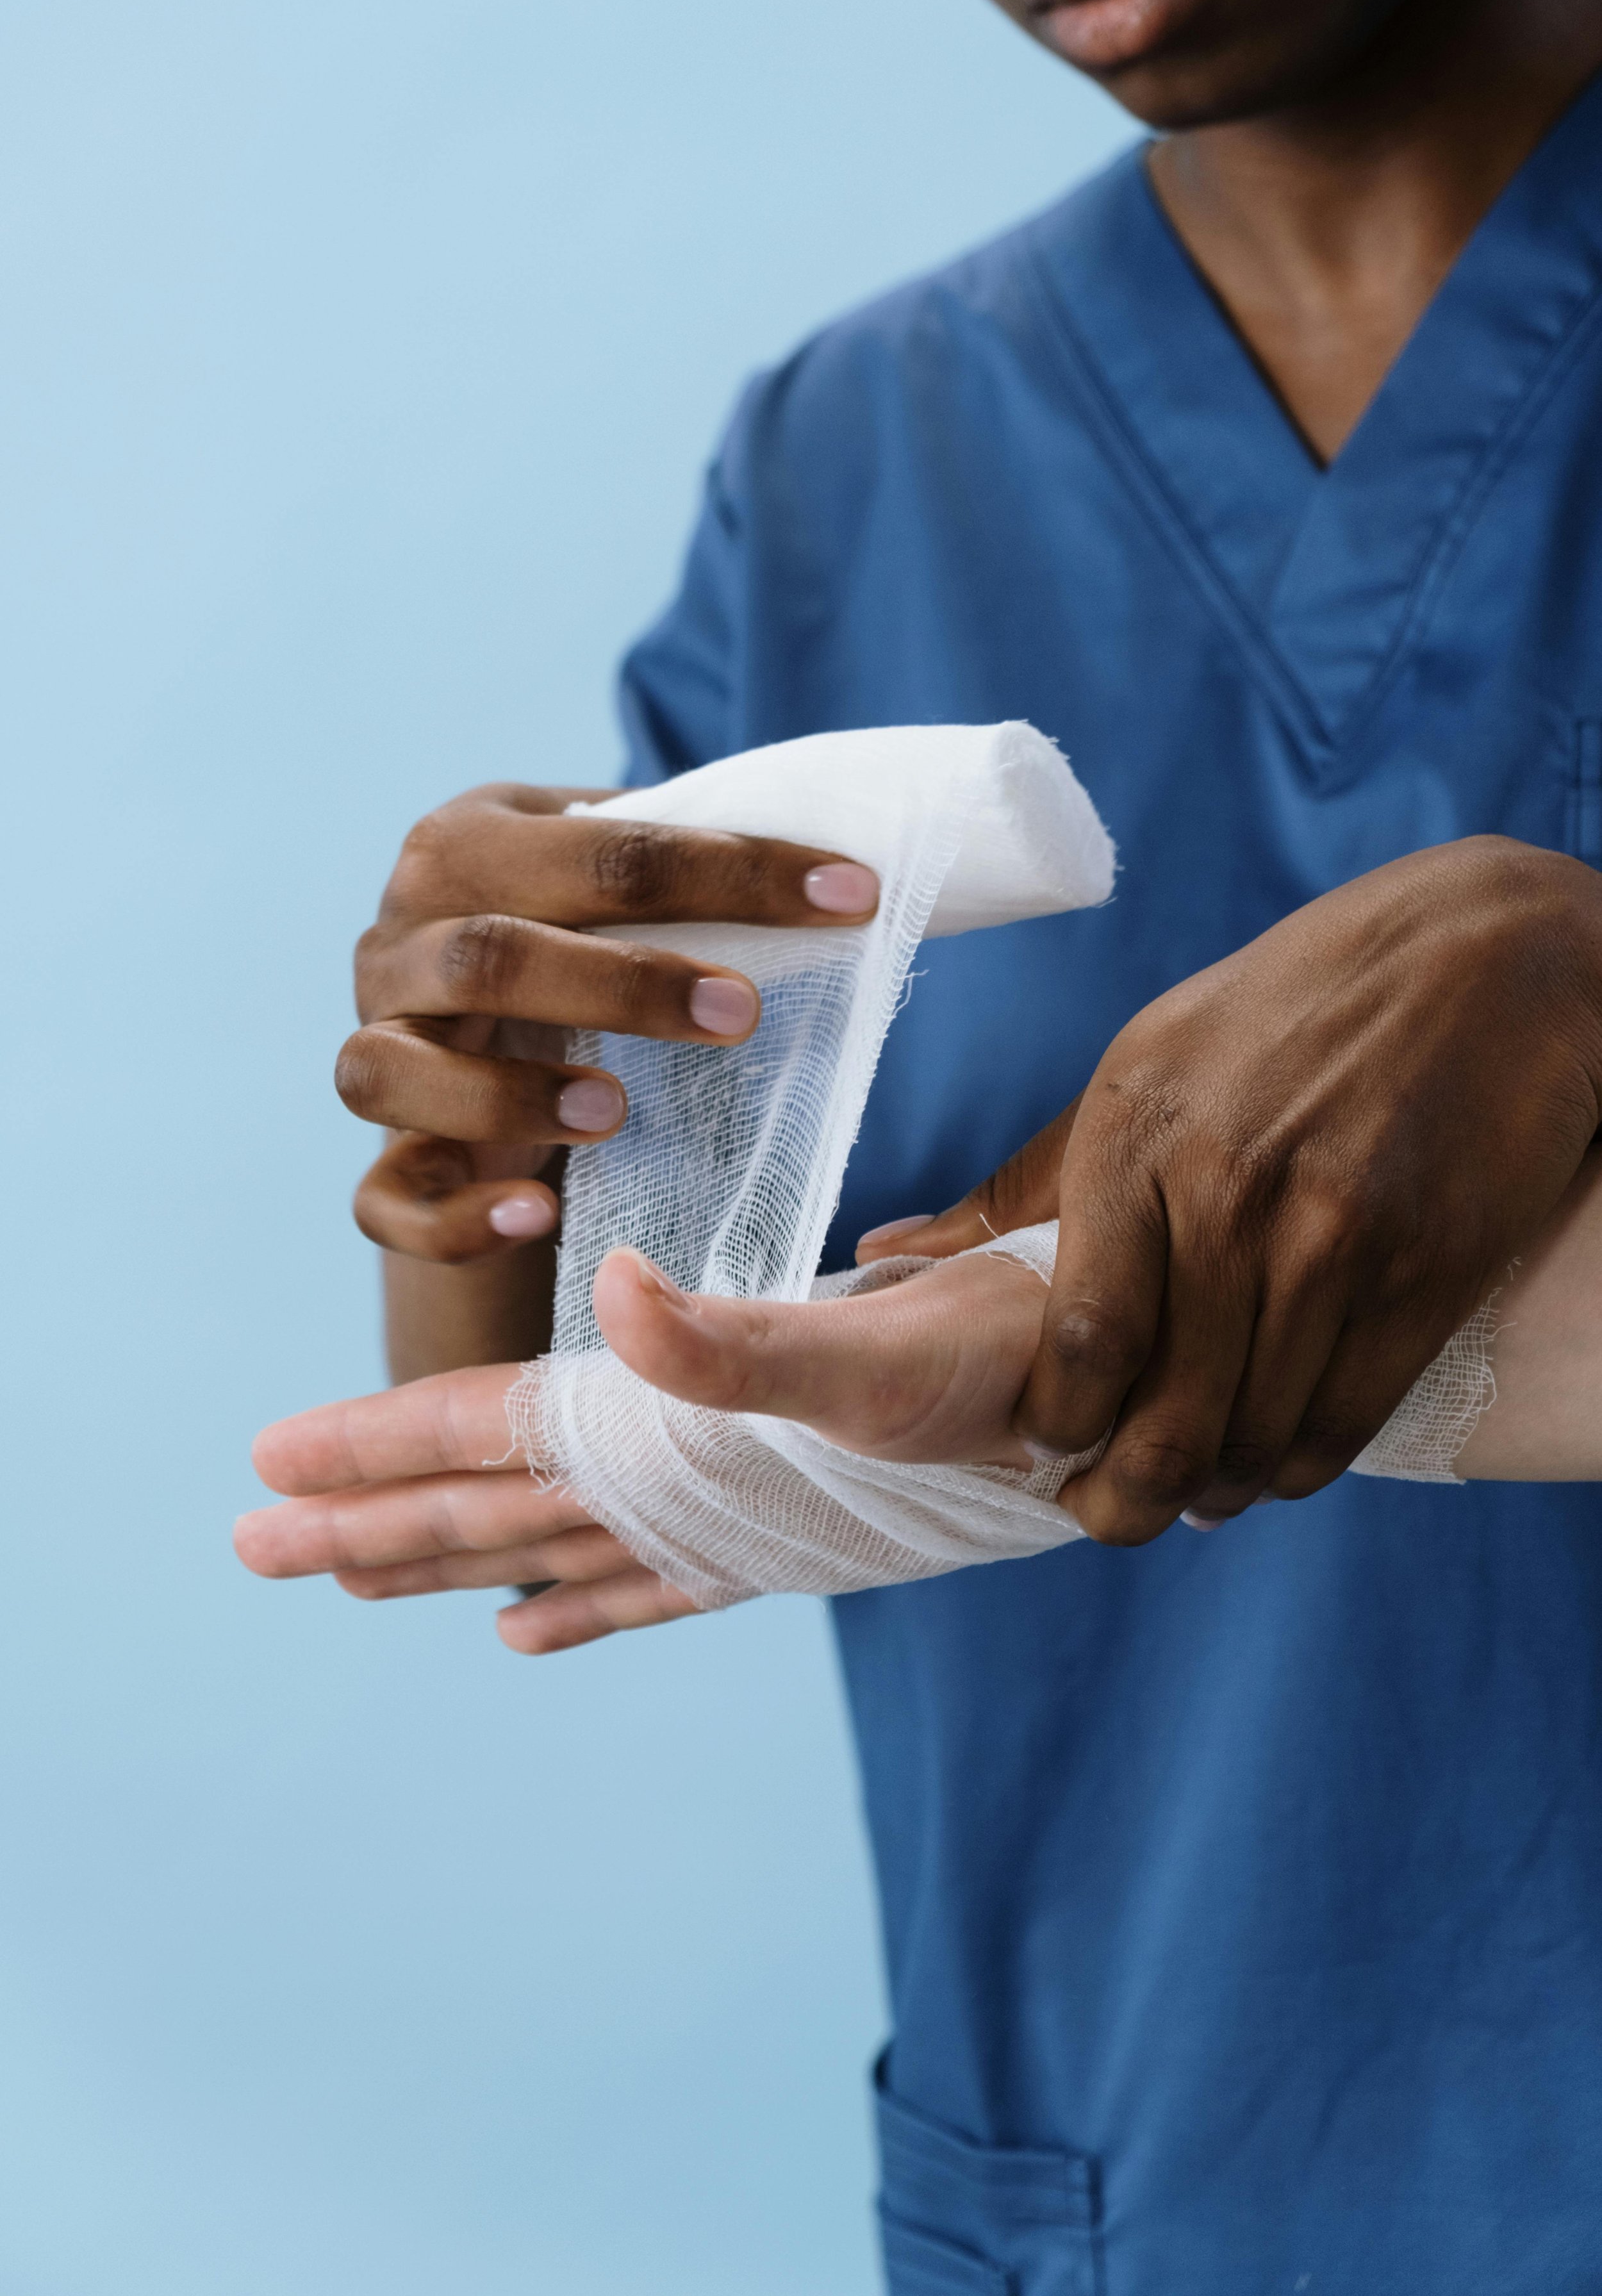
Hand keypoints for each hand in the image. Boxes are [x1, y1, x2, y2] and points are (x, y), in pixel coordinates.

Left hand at [238, 1244, 1054, 1650]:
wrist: (1107, 1416)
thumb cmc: (1000, 1369)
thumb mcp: (872, 1346)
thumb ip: (739, 1343)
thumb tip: (620, 1298)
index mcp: (678, 1438)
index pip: (493, 1436)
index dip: (378, 1442)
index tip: (268, 1463)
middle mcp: (682, 1495)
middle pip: (491, 1512)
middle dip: (368, 1524)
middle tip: (251, 1544)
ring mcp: (725, 1523)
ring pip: (549, 1549)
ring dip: (446, 1559)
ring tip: (353, 1577)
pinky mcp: (775, 1532)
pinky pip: (647, 1583)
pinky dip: (579, 1606)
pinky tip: (525, 1632)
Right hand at [341, 782, 878, 1262]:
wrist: (478, 1035)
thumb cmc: (575, 941)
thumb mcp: (612, 885)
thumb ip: (687, 863)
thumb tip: (847, 871)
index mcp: (467, 846)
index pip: (599, 848)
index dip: (731, 871)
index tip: (848, 897)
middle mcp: (396, 942)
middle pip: (486, 953)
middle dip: (622, 984)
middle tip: (742, 1017)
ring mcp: (373, 1050)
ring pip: (390, 1071)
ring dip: (508, 1094)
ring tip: (617, 1113)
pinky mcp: (378, 1159)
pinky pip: (384, 1200)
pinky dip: (454, 1216)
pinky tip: (536, 1217)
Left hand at [858, 837, 1601, 1541]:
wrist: (1478, 956)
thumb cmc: (1284, 1010)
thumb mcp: (1140, 1064)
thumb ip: (1024, 1182)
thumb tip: (887, 1252)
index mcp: (1138, 1139)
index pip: (1081, 1340)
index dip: (1056, 1426)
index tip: (1045, 1448)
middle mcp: (1232, 1196)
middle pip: (1166, 1415)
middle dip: (1124, 1500)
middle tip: (1107, 1516)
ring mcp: (1336, 1239)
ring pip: (1256, 1435)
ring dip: (1215, 1490)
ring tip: (1191, 1494)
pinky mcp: (1423, 1272)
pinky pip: (1343, 1420)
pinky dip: (1298, 1467)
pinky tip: (1271, 1464)